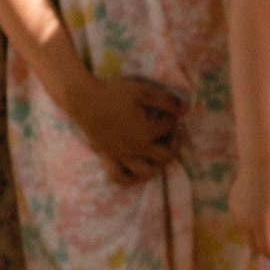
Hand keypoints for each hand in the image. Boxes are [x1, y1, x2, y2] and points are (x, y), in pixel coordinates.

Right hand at [68, 74, 184, 185]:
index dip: (173, 116)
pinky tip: (136, 170)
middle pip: (165, 156)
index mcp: (145, 133)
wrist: (82, 98)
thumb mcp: (143, 91)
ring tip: (159, 153)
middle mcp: (135, 149)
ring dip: (157, 166)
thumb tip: (186, 110)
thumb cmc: (113, 93)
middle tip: (170, 131)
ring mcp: (121, 155)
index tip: (169, 109)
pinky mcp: (108, 156)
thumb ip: (167, 101)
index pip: (169, 127)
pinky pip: (118, 176)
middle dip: (174, 143)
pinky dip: (129, 178)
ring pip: (145, 172)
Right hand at [231, 159, 269, 261]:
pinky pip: (242, 226)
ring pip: (248, 237)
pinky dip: (253, 229)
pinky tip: (265, 217)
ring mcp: (236, 216)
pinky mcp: (232, 208)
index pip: (268, 251)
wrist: (258, 162)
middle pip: (256, 248)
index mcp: (260, 224)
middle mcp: (245, 223)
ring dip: (261, 239)